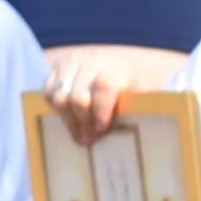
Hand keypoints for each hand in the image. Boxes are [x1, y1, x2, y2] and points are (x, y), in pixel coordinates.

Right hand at [42, 46, 189, 139]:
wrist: (128, 61)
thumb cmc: (139, 84)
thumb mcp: (149, 94)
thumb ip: (145, 107)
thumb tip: (153, 131)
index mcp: (118, 66)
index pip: (104, 85)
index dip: (101, 111)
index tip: (103, 129)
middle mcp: (93, 60)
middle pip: (78, 95)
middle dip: (83, 122)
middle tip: (89, 140)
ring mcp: (73, 62)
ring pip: (59, 95)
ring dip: (69, 119)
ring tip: (80, 134)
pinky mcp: (58, 67)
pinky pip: (48, 90)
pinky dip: (57, 109)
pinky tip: (71, 119)